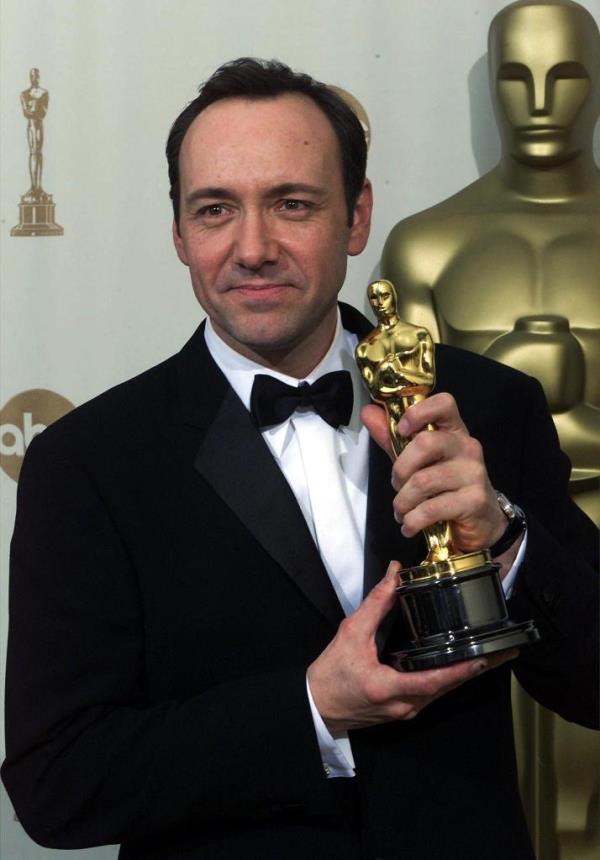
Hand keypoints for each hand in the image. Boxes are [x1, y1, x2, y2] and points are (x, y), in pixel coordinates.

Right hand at [307, 564, 517, 733]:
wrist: (317, 705)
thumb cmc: (331, 672)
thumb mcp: (351, 632)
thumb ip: (376, 603)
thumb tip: (394, 574)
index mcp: (389, 687)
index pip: (434, 679)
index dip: (460, 668)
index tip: (484, 657)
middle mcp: (404, 705)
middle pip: (448, 687)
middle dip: (478, 668)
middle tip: (505, 652)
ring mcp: (406, 710)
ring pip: (444, 692)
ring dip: (467, 674)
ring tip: (492, 656)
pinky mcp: (405, 709)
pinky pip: (434, 693)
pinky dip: (451, 678)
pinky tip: (463, 666)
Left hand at [361, 393, 507, 554]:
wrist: (481, 523)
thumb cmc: (445, 487)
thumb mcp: (417, 461)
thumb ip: (393, 439)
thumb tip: (367, 412)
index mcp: (454, 431)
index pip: (444, 403)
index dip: (418, 411)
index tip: (402, 429)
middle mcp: (467, 447)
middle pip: (425, 443)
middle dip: (400, 469)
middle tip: (397, 485)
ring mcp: (474, 473)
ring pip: (423, 481)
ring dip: (403, 501)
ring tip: (402, 511)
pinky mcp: (474, 501)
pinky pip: (431, 508)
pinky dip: (412, 520)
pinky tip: (409, 525)